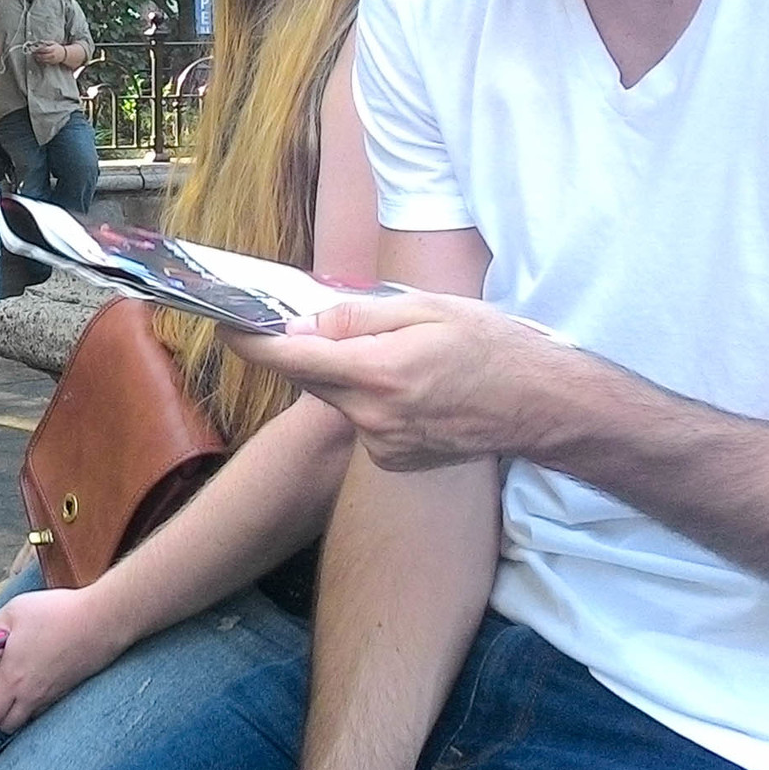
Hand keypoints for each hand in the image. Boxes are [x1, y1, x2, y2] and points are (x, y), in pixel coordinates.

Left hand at [0, 586, 125, 731]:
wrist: (102, 621)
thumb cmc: (57, 614)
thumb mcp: (13, 611)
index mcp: (11, 678)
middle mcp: (30, 695)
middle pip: (3, 725)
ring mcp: (50, 695)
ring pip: (23, 719)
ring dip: (11, 711)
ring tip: (6, 690)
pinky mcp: (66, 690)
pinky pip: (41, 708)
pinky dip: (30, 703)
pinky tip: (31, 681)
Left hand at [26, 41, 64, 66]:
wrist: (63, 55)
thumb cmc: (57, 48)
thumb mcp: (53, 43)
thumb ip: (46, 43)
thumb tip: (40, 42)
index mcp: (52, 49)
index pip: (44, 49)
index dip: (38, 49)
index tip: (33, 48)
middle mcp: (52, 55)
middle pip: (42, 55)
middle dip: (36, 54)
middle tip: (31, 52)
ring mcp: (51, 59)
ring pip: (42, 60)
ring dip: (37, 57)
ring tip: (34, 55)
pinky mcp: (50, 62)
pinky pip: (44, 62)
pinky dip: (40, 60)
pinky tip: (37, 58)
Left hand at [222, 293, 578, 472]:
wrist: (542, 405)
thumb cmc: (492, 346)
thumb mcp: (428, 308)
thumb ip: (358, 317)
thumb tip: (303, 324)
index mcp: (379, 372)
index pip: (292, 359)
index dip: (252, 341)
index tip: (227, 324)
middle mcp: (373, 417)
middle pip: (314, 379)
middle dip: (317, 351)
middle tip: (354, 327)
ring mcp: (383, 446)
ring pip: (342, 400)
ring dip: (355, 377)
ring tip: (410, 362)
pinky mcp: (395, 461)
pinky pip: (365, 422)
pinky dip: (376, 403)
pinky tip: (419, 393)